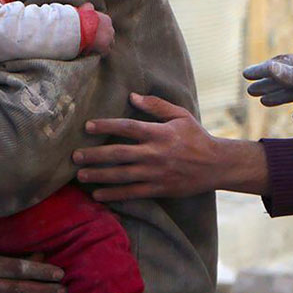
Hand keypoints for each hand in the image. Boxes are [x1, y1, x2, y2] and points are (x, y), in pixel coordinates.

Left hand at [73, 93, 268, 200]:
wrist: (217, 165)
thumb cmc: (197, 137)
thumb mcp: (180, 115)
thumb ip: (156, 106)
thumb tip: (132, 96)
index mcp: (159, 133)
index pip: (127, 127)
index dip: (106, 126)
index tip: (87, 126)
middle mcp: (155, 153)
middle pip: (119, 154)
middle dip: (95, 155)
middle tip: (74, 156)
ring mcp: (156, 173)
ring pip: (122, 175)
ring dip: (99, 176)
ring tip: (80, 175)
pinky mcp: (158, 189)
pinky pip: (132, 193)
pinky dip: (114, 195)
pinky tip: (98, 195)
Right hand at [79, 3, 114, 55]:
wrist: (79, 28)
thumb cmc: (80, 18)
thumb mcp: (85, 9)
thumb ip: (89, 8)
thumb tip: (90, 6)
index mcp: (107, 19)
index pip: (107, 26)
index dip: (100, 30)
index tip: (94, 32)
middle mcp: (110, 29)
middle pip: (110, 34)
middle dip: (104, 37)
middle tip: (95, 40)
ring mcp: (109, 39)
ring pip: (110, 44)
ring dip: (103, 45)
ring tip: (95, 47)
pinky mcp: (105, 48)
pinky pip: (105, 52)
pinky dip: (100, 52)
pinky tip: (93, 52)